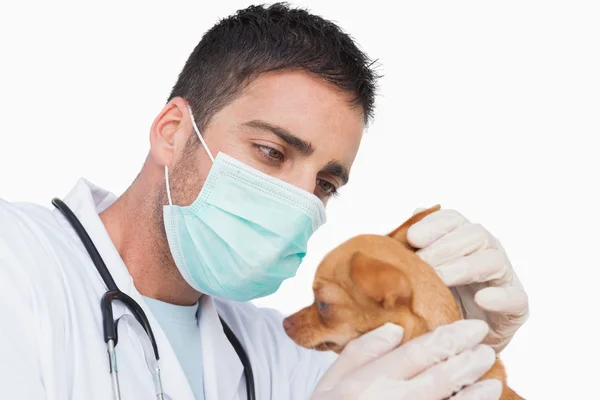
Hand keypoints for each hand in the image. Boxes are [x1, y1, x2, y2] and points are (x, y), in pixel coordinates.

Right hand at [311, 320, 501, 399]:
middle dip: (466, 360)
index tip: (472, 327)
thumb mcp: (330, 380)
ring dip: (472, 392)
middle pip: (437, 377)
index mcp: (368, 381)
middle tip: (487, 346)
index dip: (449, 339)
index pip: (417, 353)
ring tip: (492, 378)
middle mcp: (389, 399)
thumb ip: (360, 352)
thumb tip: (395, 329)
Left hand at [408, 208, 528, 351]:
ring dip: (464, 268)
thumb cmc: (438, 299)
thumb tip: (410, 219)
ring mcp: (504, 277)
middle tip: (422, 262)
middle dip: (444, 247)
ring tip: (441, 278)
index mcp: (462, 239)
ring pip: (492, 261)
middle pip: (474, 235)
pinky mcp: (517, 307)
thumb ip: (414, 249)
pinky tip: (481, 299)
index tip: (412, 237)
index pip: (453, 220)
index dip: (434, 225)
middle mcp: (487, 251)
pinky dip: (499, 297)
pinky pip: (515, 298)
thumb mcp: (421, 274)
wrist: (459, 339)